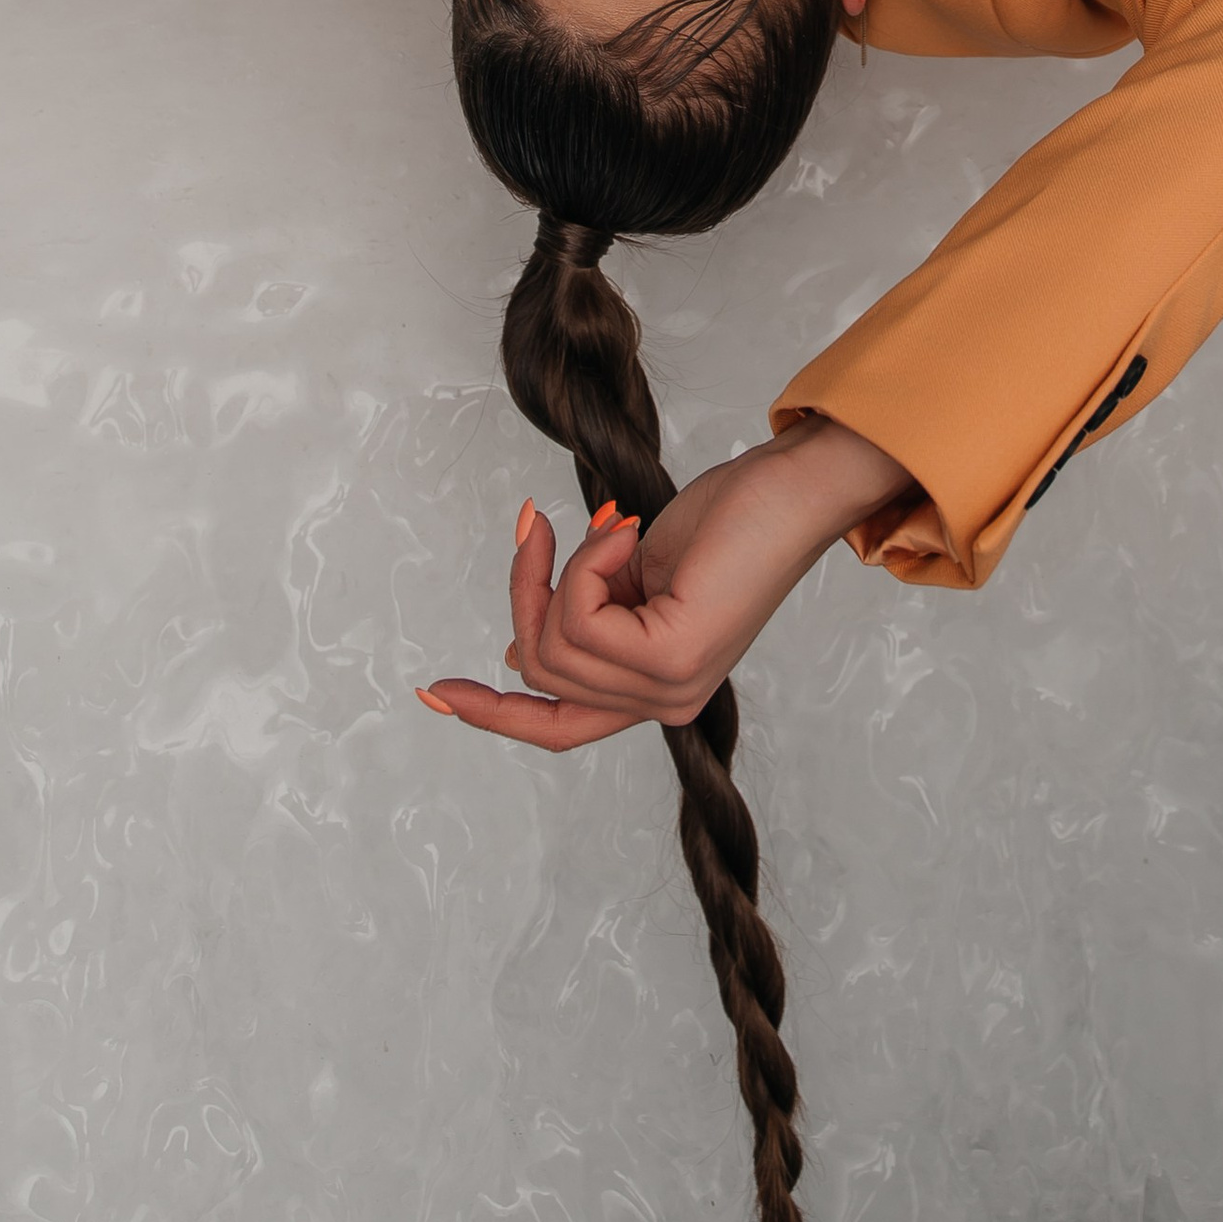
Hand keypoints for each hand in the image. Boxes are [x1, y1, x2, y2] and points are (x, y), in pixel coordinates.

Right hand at [417, 417, 919, 749]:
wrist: (787, 492)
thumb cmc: (726, 522)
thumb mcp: (631, 576)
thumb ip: (583, 621)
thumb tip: (515, 650)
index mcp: (654, 689)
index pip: (557, 728)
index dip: (491, 715)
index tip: (436, 691)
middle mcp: (663, 702)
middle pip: (538, 673)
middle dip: (524, 594)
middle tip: (538, 528)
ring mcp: (671, 688)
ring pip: (554, 643)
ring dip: (561, 569)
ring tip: (609, 527)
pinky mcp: (673, 658)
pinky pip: (581, 617)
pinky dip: (588, 562)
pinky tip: (626, 533)